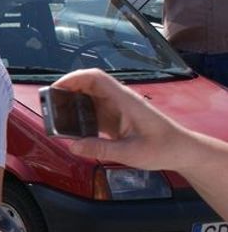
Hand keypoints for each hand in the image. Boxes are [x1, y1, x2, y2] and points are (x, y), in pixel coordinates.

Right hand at [51, 68, 187, 172]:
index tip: (56, 88)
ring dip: (72, 102)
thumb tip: (73, 145)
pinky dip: (79, 115)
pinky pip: (93, 111)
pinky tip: (71, 127)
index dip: (74, 78)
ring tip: (56, 115)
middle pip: (88, 84)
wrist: (182, 151)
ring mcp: (117, 109)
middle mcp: (119, 100)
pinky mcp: (115, 119)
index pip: (96, 78)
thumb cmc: (163, 148)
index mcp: (124, 101)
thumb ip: (101, 149)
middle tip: (50, 103)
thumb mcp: (131, 153)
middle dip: (67, 89)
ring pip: (88, 97)